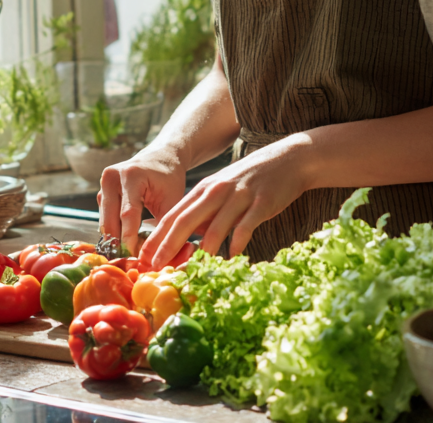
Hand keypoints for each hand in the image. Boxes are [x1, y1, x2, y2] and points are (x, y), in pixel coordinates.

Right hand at [98, 147, 187, 257]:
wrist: (161, 157)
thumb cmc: (169, 178)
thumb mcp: (172, 199)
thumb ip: (164, 225)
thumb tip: (160, 254)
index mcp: (132, 175)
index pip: (128, 214)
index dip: (130, 238)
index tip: (134, 259)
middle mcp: (112, 176)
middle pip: (111, 218)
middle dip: (119, 242)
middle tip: (129, 263)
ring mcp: (104, 182)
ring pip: (105, 219)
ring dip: (115, 238)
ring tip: (127, 255)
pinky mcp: (102, 190)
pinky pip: (105, 216)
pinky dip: (114, 229)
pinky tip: (123, 242)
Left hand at [138, 133, 312, 268]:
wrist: (288, 159)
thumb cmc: (252, 178)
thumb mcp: (222, 189)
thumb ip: (205, 211)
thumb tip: (189, 238)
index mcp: (204, 188)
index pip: (174, 215)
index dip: (157, 237)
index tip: (144, 257)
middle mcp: (217, 191)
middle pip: (186, 221)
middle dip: (168, 246)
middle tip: (156, 268)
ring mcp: (239, 196)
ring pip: (214, 228)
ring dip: (202, 253)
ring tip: (192, 272)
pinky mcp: (261, 203)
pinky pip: (245, 228)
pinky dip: (237, 245)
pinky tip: (232, 259)